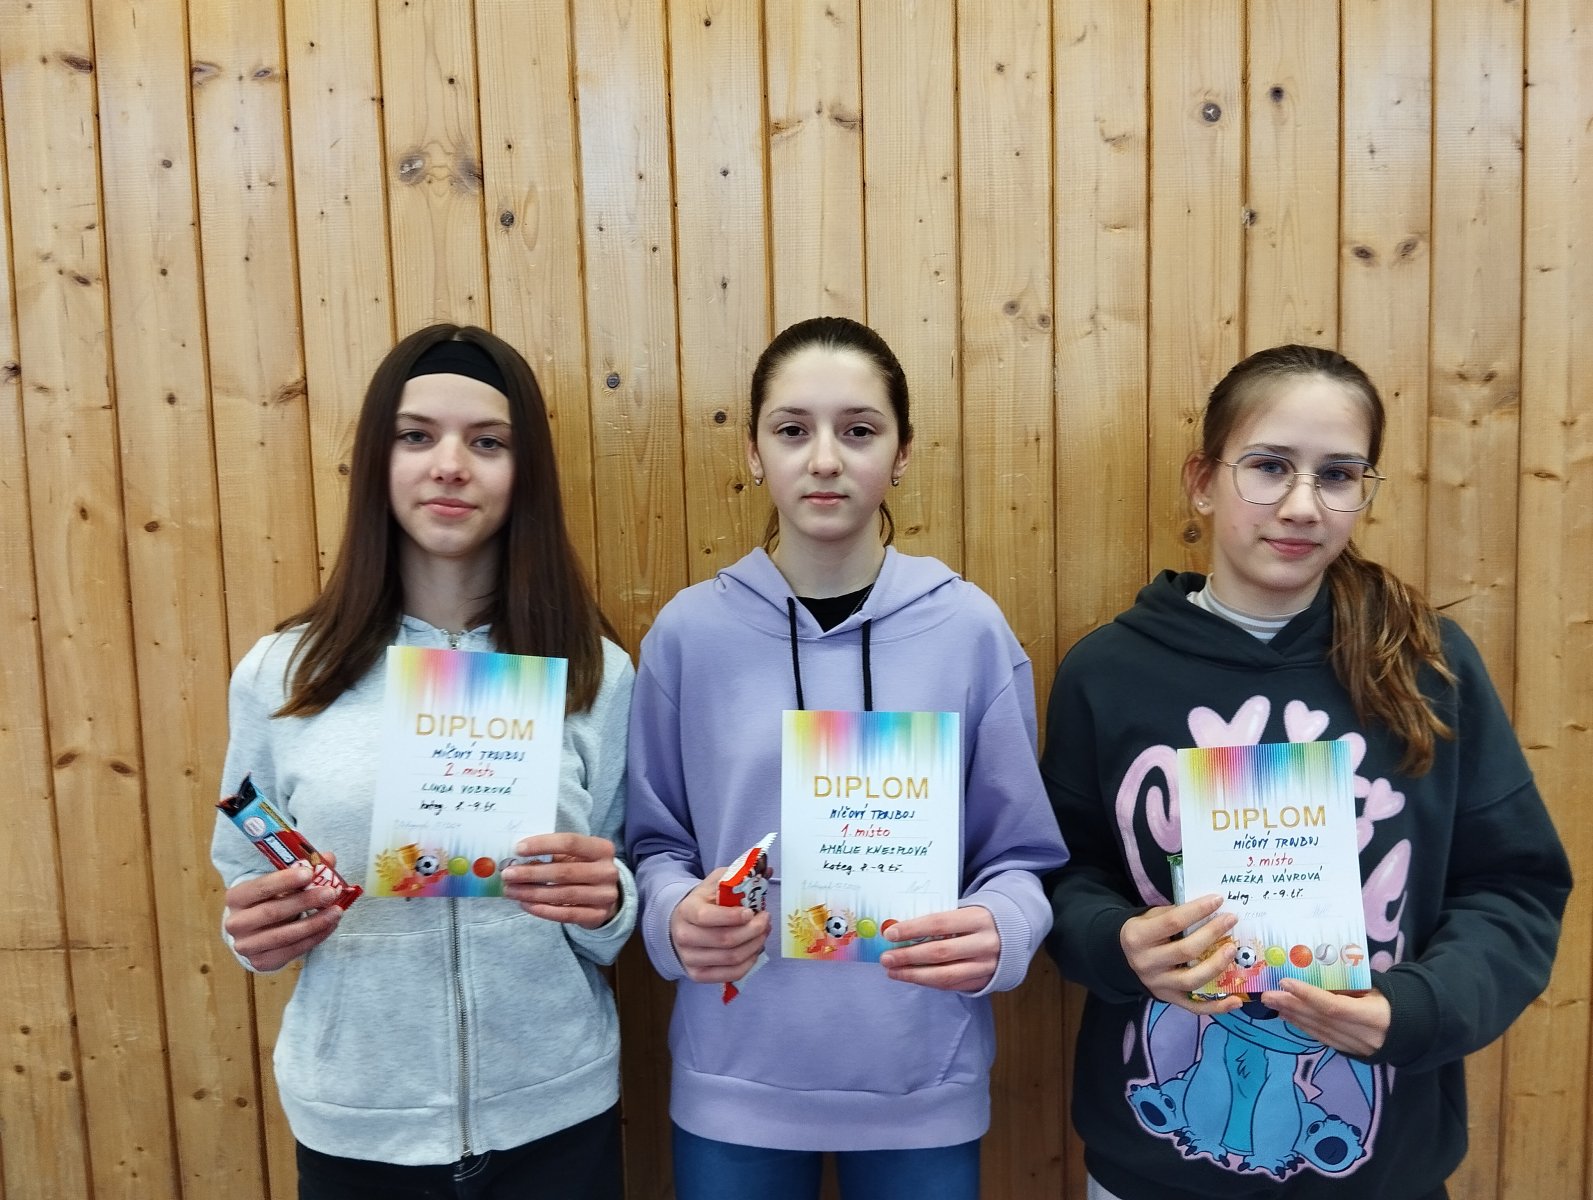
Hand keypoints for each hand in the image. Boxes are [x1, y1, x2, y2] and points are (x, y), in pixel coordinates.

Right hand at [222, 855, 345, 971]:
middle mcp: (235, 923)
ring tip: (336, 912)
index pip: (260, 887)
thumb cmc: (270, 900)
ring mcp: (246, 945)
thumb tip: (329, 858)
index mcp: (236, 897)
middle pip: (272, 912)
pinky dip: (314, 938)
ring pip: (283, 935)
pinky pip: (291, 951)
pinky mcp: (260, 962)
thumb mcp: (281, 882)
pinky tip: (329, 926)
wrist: (255, 931)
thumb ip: (303, 870)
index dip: (284, 880)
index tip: (309, 873)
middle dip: (305, 902)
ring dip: (314, 923)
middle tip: (330, 893)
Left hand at [502, 833, 620, 929]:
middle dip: (531, 873)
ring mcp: (604, 895)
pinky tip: (526, 904)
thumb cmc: (583, 868)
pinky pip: (566, 914)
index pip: (570, 842)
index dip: (543, 845)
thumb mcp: (575, 856)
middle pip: (564, 872)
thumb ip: (553, 855)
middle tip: (508, 874)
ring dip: (533, 893)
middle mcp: (607, 871)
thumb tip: (517, 860)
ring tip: (511, 891)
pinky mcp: (597, 915)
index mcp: (602, 848)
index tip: (518, 849)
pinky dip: (543, 910)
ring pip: (563, 894)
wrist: (605, 895)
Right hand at [668, 869, 770, 982]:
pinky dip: (748, 963)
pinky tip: (755, 950)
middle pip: (725, 940)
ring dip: (754, 946)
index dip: (732, 916)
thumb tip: (768, 869)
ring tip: (763, 933)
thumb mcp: (717, 883)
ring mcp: (689, 958)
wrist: (682, 923)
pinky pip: (730, 974)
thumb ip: (740, 875)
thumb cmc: (704, 901)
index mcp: (687, 910)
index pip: (707, 917)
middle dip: (753, 930)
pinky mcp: (697, 975)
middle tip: (766, 920)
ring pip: (731, 958)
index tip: (750, 912)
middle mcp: (684, 936)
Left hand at [878, 905, 1000, 991]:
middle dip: (908, 956)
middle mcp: (985, 943)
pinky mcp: (984, 981)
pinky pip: (951, 986)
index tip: (890, 934)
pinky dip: (928, 983)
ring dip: (914, 975)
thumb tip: (898, 929)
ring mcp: (986, 965)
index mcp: (978, 918)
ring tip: (893, 971)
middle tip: (886, 958)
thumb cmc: (978, 919)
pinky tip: (911, 977)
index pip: (939, 924)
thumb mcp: (964, 911)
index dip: (912, 929)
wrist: (1014, 934)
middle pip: (940, 952)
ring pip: (945, 975)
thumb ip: (938, 921)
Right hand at [1120, 894, 1244, 1014]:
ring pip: (1192, 980)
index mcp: (1138, 937)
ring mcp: (1158, 984)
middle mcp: (1146, 963)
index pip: (1172, 922)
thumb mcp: (1149, 917)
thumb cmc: (1143, 932)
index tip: (1218, 900)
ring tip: (1232, 949)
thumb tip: (1210, 910)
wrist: (1123, 958)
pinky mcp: (1169, 999)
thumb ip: (1174, 914)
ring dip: (1217, 965)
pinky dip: (1217, 1006)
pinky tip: (1236, 1000)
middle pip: (1186, 951)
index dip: (1197, 910)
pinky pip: (1195, 1007)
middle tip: (1231, 920)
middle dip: (1212, 933)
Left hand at [1260, 979, 1390, 1056]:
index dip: (1308, 995)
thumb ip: (1350, 983)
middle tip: (1267, 994)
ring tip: (1272, 1003)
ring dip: (1293, 1017)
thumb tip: (1315, 969)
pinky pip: (1323, 1039)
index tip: (1285, 982)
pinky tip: (1288, 1016)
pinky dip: (1303, 1027)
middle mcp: (1364, 1036)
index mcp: (1374, 1016)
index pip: (1334, 1007)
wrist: (1415, 1030)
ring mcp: (1357, 1047)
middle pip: (1321, 1020)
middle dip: (1291, 1006)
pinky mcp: (1351, 1052)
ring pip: (1319, 1031)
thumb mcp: (1376, 987)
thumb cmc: (1393, 1000)